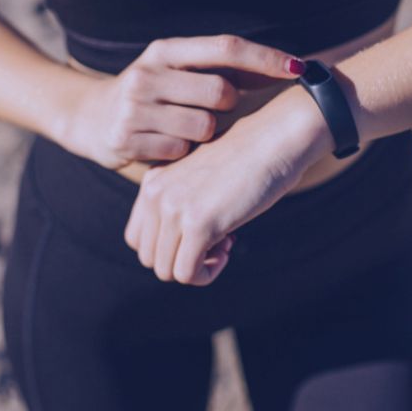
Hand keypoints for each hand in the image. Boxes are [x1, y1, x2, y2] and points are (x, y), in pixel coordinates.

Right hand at [57, 34, 305, 169]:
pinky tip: (165, 144)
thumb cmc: (153, 94)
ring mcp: (135, 104)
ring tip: (183, 129)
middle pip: (221, 91)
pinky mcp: (126, 136)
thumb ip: (220, 70)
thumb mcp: (177, 72)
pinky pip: (182, 151)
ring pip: (205, 126)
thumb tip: (288, 68)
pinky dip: (183, 152)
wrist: (90, 117)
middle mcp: (149, 71)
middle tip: (209, 110)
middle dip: (227, 106)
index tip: (300, 68)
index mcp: (167, 50)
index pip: (227, 47)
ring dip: (205, 134)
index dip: (266, 57)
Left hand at [123, 83, 328, 285]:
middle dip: (181, 259)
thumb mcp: (201, 175)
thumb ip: (181, 200)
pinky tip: (229, 247)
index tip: (200, 232)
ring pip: (166, 270)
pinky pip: (187, 274)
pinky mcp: (198, 223)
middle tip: (215, 240)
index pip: (137, 237)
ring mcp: (174, 208)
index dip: (167, 246)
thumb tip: (178, 248)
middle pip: (150, 258)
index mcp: (153, 181)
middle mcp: (156, 193)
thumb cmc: (247, 157)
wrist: (274, 139)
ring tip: (224, 242)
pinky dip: (207, 273)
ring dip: (196, 267)